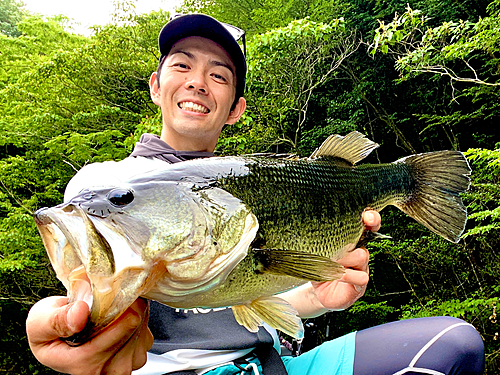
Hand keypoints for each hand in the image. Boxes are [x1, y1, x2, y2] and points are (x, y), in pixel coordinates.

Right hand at [26, 296, 152, 374]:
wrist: (57, 337)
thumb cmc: (49, 329)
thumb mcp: (40, 320)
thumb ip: (57, 318)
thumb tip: (80, 313)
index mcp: (82, 364)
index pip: (116, 333)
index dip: (119, 307)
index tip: (115, 290)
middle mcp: (104, 371)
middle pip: (132, 331)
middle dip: (126, 308)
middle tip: (113, 295)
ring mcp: (121, 367)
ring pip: (140, 335)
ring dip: (133, 315)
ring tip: (115, 308)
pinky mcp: (133, 359)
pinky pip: (145, 338)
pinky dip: (139, 323)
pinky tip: (121, 317)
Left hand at [311, 210, 380, 310]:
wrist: (319, 292)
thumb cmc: (319, 268)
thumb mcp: (317, 251)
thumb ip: (318, 240)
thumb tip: (308, 227)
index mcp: (352, 241)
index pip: (367, 226)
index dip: (371, 219)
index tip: (367, 217)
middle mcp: (359, 253)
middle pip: (363, 240)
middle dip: (351, 239)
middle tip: (338, 242)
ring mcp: (361, 268)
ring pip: (362, 256)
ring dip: (345, 257)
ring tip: (331, 261)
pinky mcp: (360, 284)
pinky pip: (360, 277)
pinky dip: (348, 275)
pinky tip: (337, 275)